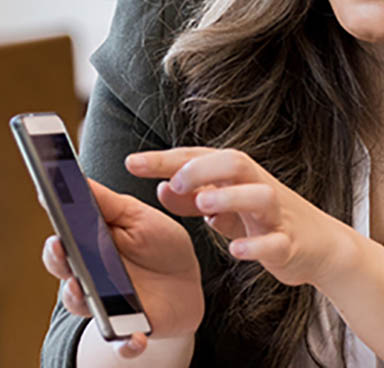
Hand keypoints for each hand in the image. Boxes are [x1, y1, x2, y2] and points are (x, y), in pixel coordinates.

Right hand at [41, 179, 203, 357]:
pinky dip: (125, 344)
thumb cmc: (158, 245)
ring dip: (82, 300)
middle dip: (61, 264)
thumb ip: (107, 204)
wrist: (186, 282)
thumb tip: (73, 179)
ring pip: (84, 307)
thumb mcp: (138, 218)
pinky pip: (122, 342)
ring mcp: (106, 306)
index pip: (61, 244)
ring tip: (83, 288)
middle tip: (64, 250)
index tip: (55, 227)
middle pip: (65, 274)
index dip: (56, 238)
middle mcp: (89, 279)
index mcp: (88, 249)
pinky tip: (134, 339)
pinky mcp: (129, 329)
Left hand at [126, 148, 354, 287]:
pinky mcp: (290, 244)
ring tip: (204, 204)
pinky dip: (256, 245)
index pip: (202, 158)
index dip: (167, 159)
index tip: (132, 162)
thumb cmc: (269, 222)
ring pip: (261, 196)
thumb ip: (194, 199)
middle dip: (203, 167)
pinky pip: (275, 242)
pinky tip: (235, 250)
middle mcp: (260, 189)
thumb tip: (161, 188)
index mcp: (241, 178)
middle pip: (236, 162)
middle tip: (174, 181)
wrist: (322, 246)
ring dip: (231, 196)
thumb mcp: (228, 207)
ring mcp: (277, 216)